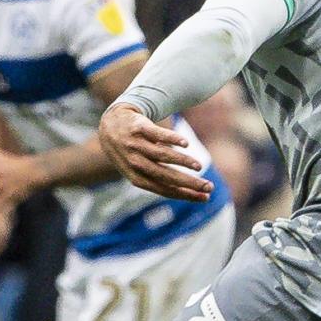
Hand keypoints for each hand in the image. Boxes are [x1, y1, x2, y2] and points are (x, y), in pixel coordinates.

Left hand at [99, 102, 214, 201]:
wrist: (111, 123)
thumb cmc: (130, 151)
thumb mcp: (138, 169)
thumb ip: (158, 179)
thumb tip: (187, 192)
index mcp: (136, 178)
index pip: (164, 189)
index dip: (185, 194)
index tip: (205, 197)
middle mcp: (135, 163)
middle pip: (166, 175)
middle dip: (189, 183)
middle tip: (209, 186)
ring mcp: (136, 145)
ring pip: (163, 155)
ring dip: (183, 162)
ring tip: (199, 167)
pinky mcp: (139, 127)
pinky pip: (157, 134)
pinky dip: (172, 139)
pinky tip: (186, 144)